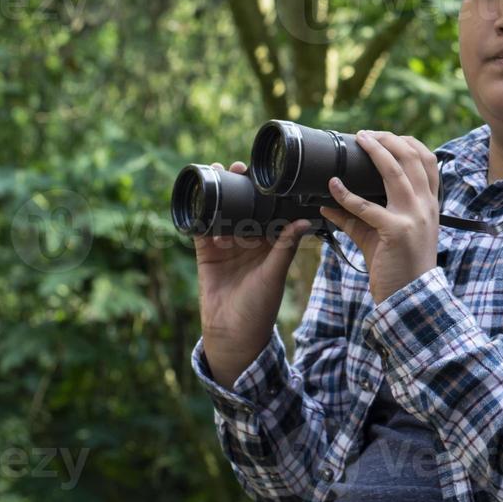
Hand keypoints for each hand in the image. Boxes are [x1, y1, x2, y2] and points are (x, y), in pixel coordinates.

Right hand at [194, 161, 314, 387]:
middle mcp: (249, 241)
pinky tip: (198, 198)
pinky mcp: (206, 254)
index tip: (267, 173)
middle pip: (245, 208)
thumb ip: (285, 247)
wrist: (232, 333)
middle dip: (241, 187)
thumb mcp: (274, 274)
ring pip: (223, 214)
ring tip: (216, 175)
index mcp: (271, 243)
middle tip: (237, 167)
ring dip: (220, 195)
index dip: (267, 193)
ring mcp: (227, 246)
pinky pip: (202, 230)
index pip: (270, 212)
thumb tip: (304, 221)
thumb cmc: (260, 307)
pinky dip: (200, 215)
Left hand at [319, 131, 439, 303]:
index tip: (386, 136)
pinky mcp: (395, 231)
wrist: (411, 298)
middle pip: (412, 157)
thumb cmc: (398, 266)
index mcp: (429, 204)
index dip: (408, 142)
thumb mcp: (382, 236)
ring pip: (395, 172)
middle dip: (389, 139)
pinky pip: (367, 207)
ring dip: (375, 151)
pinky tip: (333, 186)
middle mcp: (425, 206)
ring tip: (359, 140)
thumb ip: (357, 217)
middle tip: (366, 134)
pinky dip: (347, 194)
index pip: (428, 161)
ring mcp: (413, 217)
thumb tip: (327, 203)